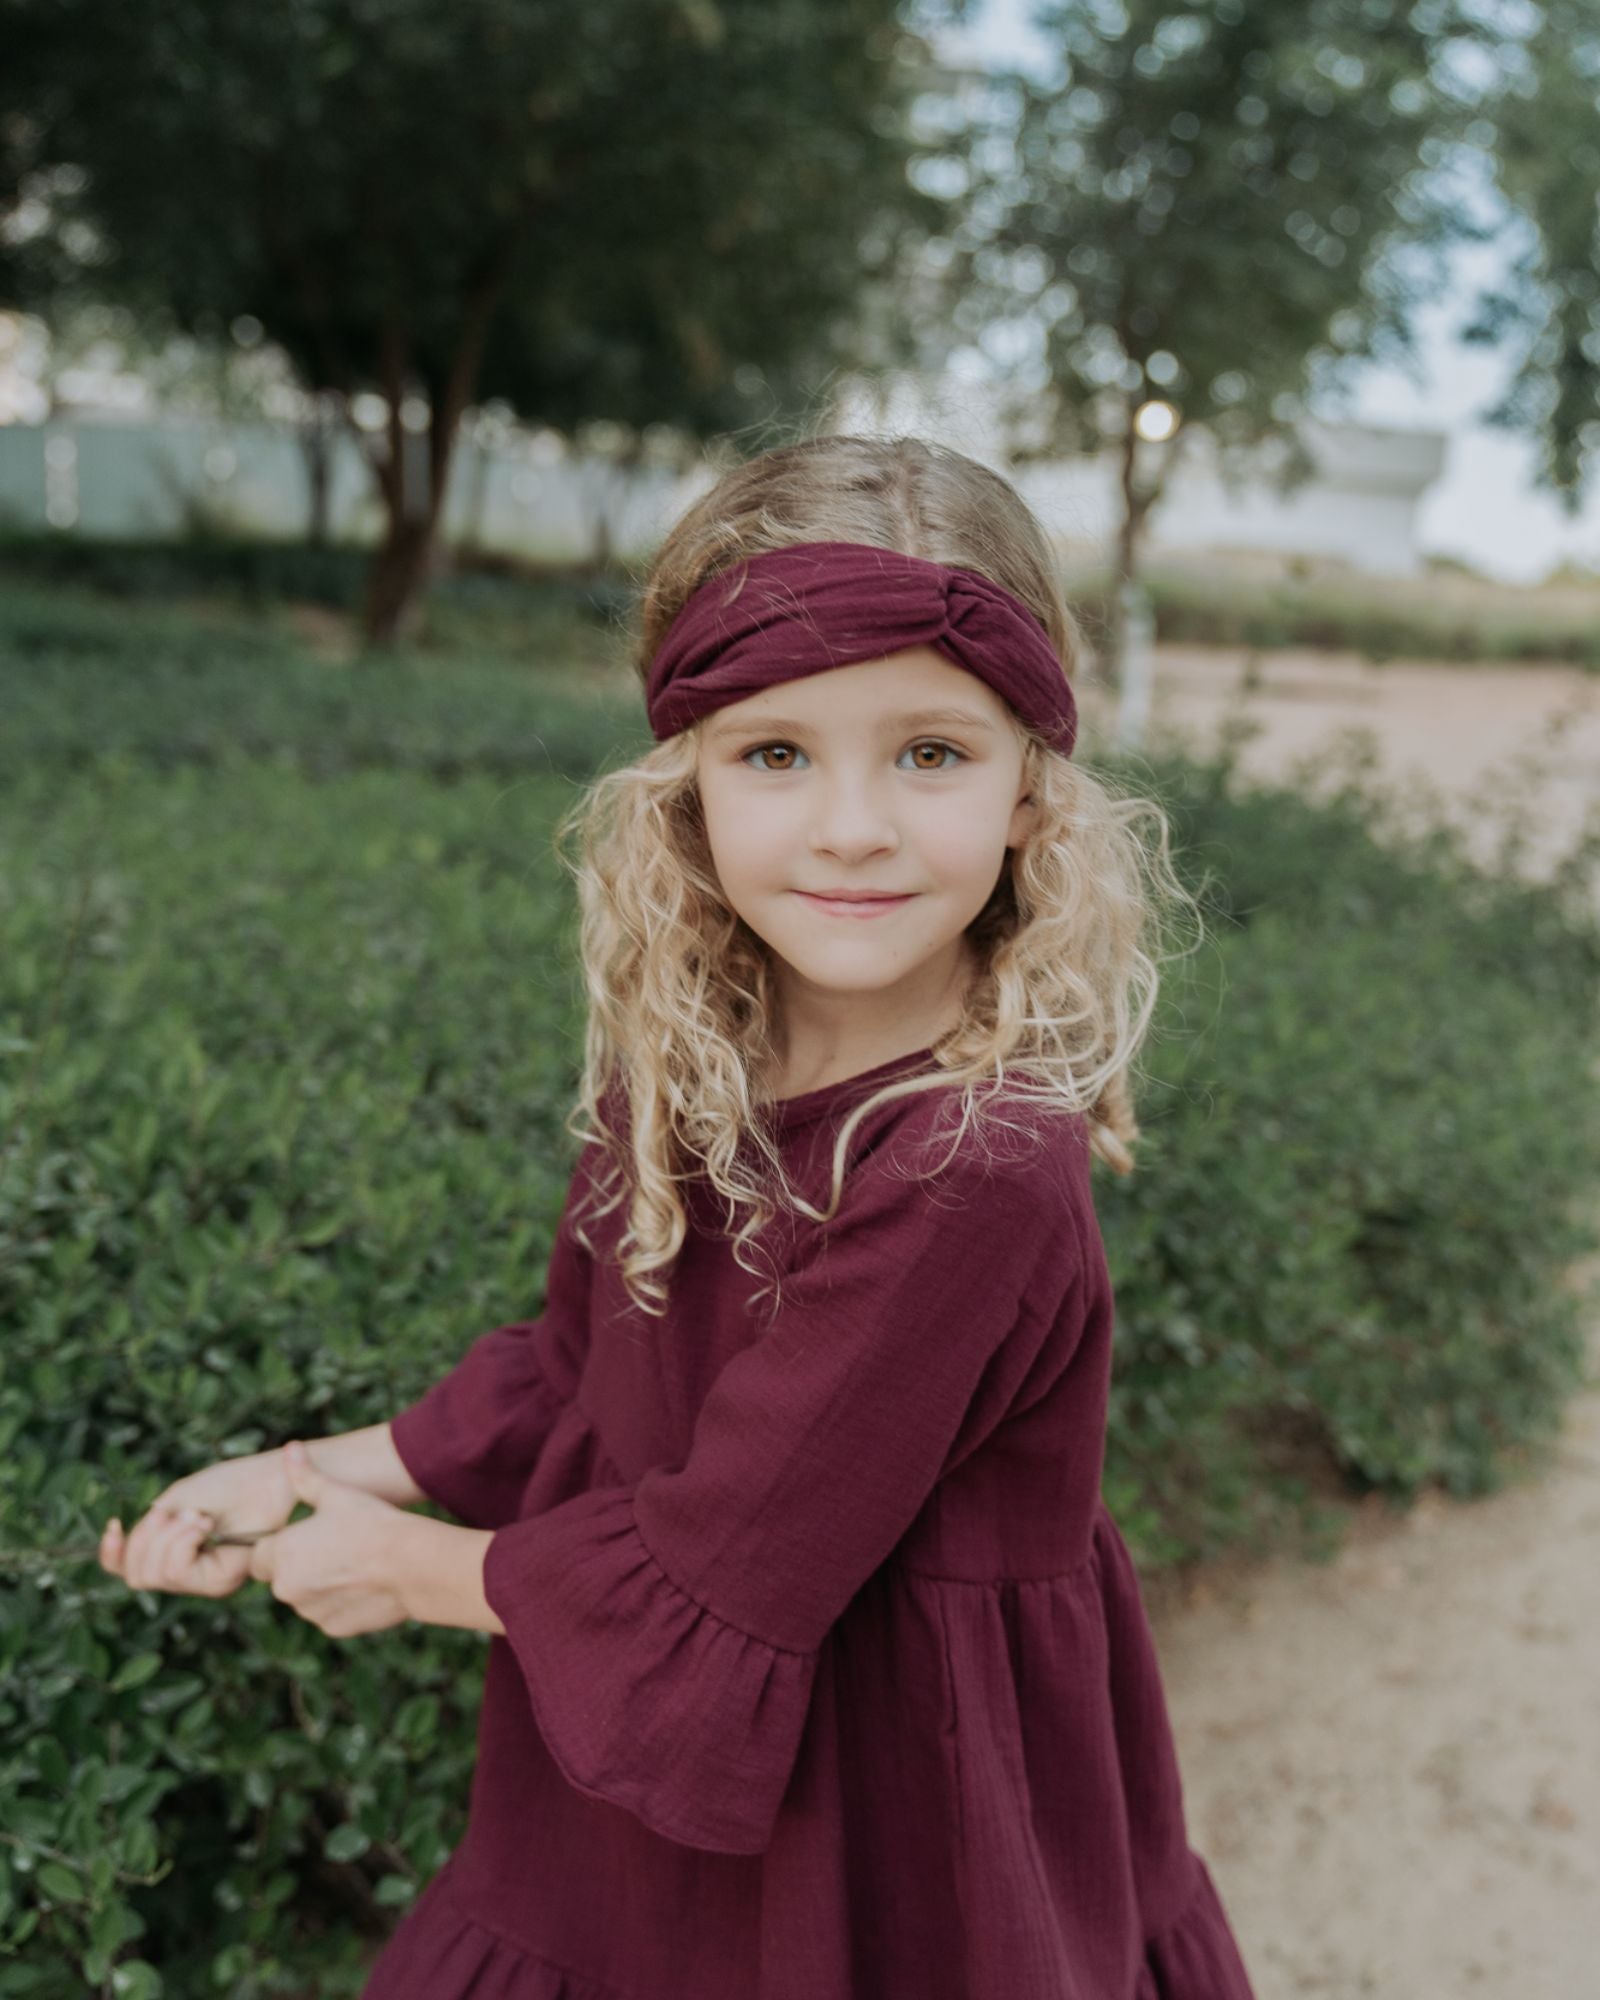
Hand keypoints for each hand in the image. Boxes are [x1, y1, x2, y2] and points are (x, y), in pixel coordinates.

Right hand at [101, 1444, 295, 1598]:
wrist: (274, 1477)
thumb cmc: (231, 1484)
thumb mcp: (178, 1502)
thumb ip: (152, 1529)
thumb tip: (123, 1551)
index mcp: (175, 1552)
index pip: (129, 1570)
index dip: (112, 1554)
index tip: (113, 1524)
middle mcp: (190, 1573)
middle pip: (137, 1575)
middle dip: (146, 1537)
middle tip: (174, 1510)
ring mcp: (205, 1581)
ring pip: (156, 1575)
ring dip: (169, 1536)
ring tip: (197, 1514)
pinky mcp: (221, 1581)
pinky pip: (178, 1572)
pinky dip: (183, 1542)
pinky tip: (204, 1522)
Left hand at [248, 1441, 410, 1637]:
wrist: (410, 1563)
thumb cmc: (371, 1522)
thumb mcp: (337, 1494)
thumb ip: (305, 1476)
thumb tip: (290, 1449)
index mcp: (280, 1553)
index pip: (260, 1556)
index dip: (281, 1545)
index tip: (307, 1535)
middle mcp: (286, 1588)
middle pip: (282, 1578)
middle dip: (300, 1566)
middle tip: (335, 1546)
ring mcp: (310, 1611)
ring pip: (306, 1598)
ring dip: (320, 1586)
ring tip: (354, 1563)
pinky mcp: (333, 1627)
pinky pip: (329, 1614)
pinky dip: (341, 1603)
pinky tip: (365, 1583)